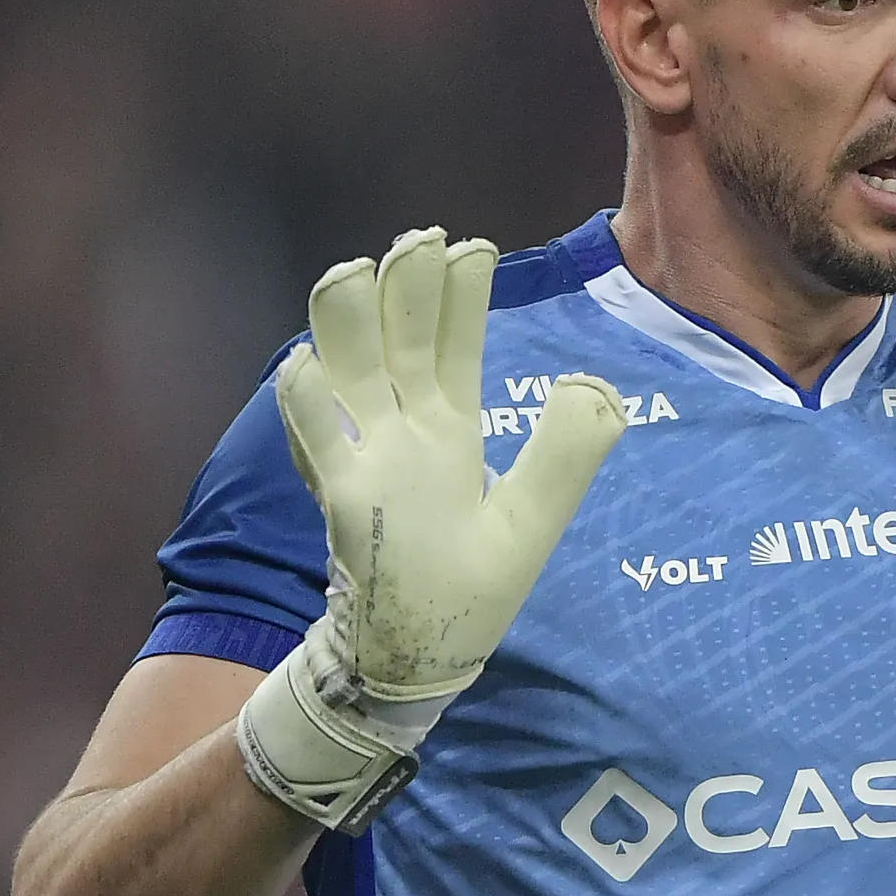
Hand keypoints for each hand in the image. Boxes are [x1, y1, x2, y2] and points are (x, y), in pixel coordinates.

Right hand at [236, 228, 627, 833]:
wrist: (416, 657)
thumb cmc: (470, 590)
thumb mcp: (534, 520)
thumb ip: (567, 455)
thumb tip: (591, 384)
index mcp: (450, 430)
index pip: (454, 347)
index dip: (459, 299)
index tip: (470, 247)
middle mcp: (403, 433)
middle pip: (399, 345)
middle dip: (406, 292)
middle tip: (417, 238)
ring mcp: (368, 461)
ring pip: (353, 376)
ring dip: (349, 327)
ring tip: (353, 271)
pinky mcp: (347, 502)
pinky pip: (319, 445)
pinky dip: (309, 407)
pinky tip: (304, 366)